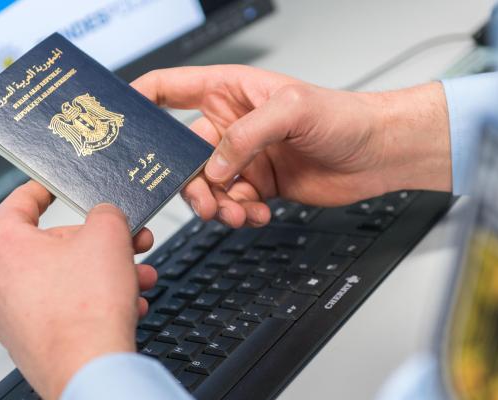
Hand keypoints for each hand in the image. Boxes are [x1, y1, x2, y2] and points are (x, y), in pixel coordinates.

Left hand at [0, 181, 156, 399]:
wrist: (89, 371)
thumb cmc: (85, 311)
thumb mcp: (108, 235)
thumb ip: (106, 213)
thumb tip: (106, 217)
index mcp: (1, 245)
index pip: (20, 201)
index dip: (45, 188)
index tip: (54, 185)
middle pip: (52, 245)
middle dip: (98, 244)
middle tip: (128, 242)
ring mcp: (8, 314)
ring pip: (63, 278)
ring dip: (105, 274)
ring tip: (138, 277)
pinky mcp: (27, 340)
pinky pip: (62, 307)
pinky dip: (93, 301)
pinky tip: (127, 304)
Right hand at [132, 65, 450, 227]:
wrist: (378, 154)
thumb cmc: (344, 116)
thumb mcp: (291, 110)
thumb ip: (245, 136)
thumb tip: (213, 167)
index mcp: (229, 90)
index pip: (168, 88)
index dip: (139, 101)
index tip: (119, 123)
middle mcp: (231, 124)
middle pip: (182, 154)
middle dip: (188, 181)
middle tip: (204, 200)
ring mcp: (244, 157)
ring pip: (206, 187)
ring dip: (217, 205)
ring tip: (240, 210)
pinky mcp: (258, 185)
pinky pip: (233, 204)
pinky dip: (241, 214)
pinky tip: (260, 212)